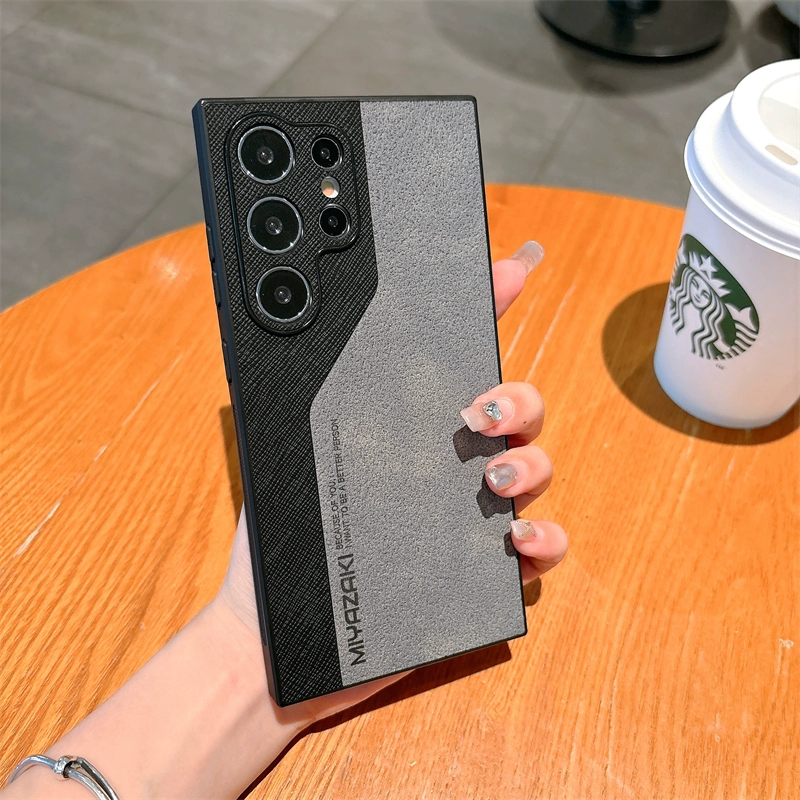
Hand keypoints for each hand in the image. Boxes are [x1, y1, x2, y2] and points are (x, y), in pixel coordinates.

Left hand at [214, 241, 567, 721]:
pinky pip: (542, 549)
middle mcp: (449, 465)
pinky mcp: (483, 573)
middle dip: (518, 400)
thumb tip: (313, 316)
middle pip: (517, 412)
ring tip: (492, 476)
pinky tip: (516, 538)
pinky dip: (545, 538)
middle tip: (480, 411)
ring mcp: (471, 516)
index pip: (459, 359)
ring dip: (530, 463)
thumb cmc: (280, 537)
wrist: (277, 631)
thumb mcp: (293, 447)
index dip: (493, 308)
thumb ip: (313, 386)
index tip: (514, 265)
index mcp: (411, 428)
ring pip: (536, 471)